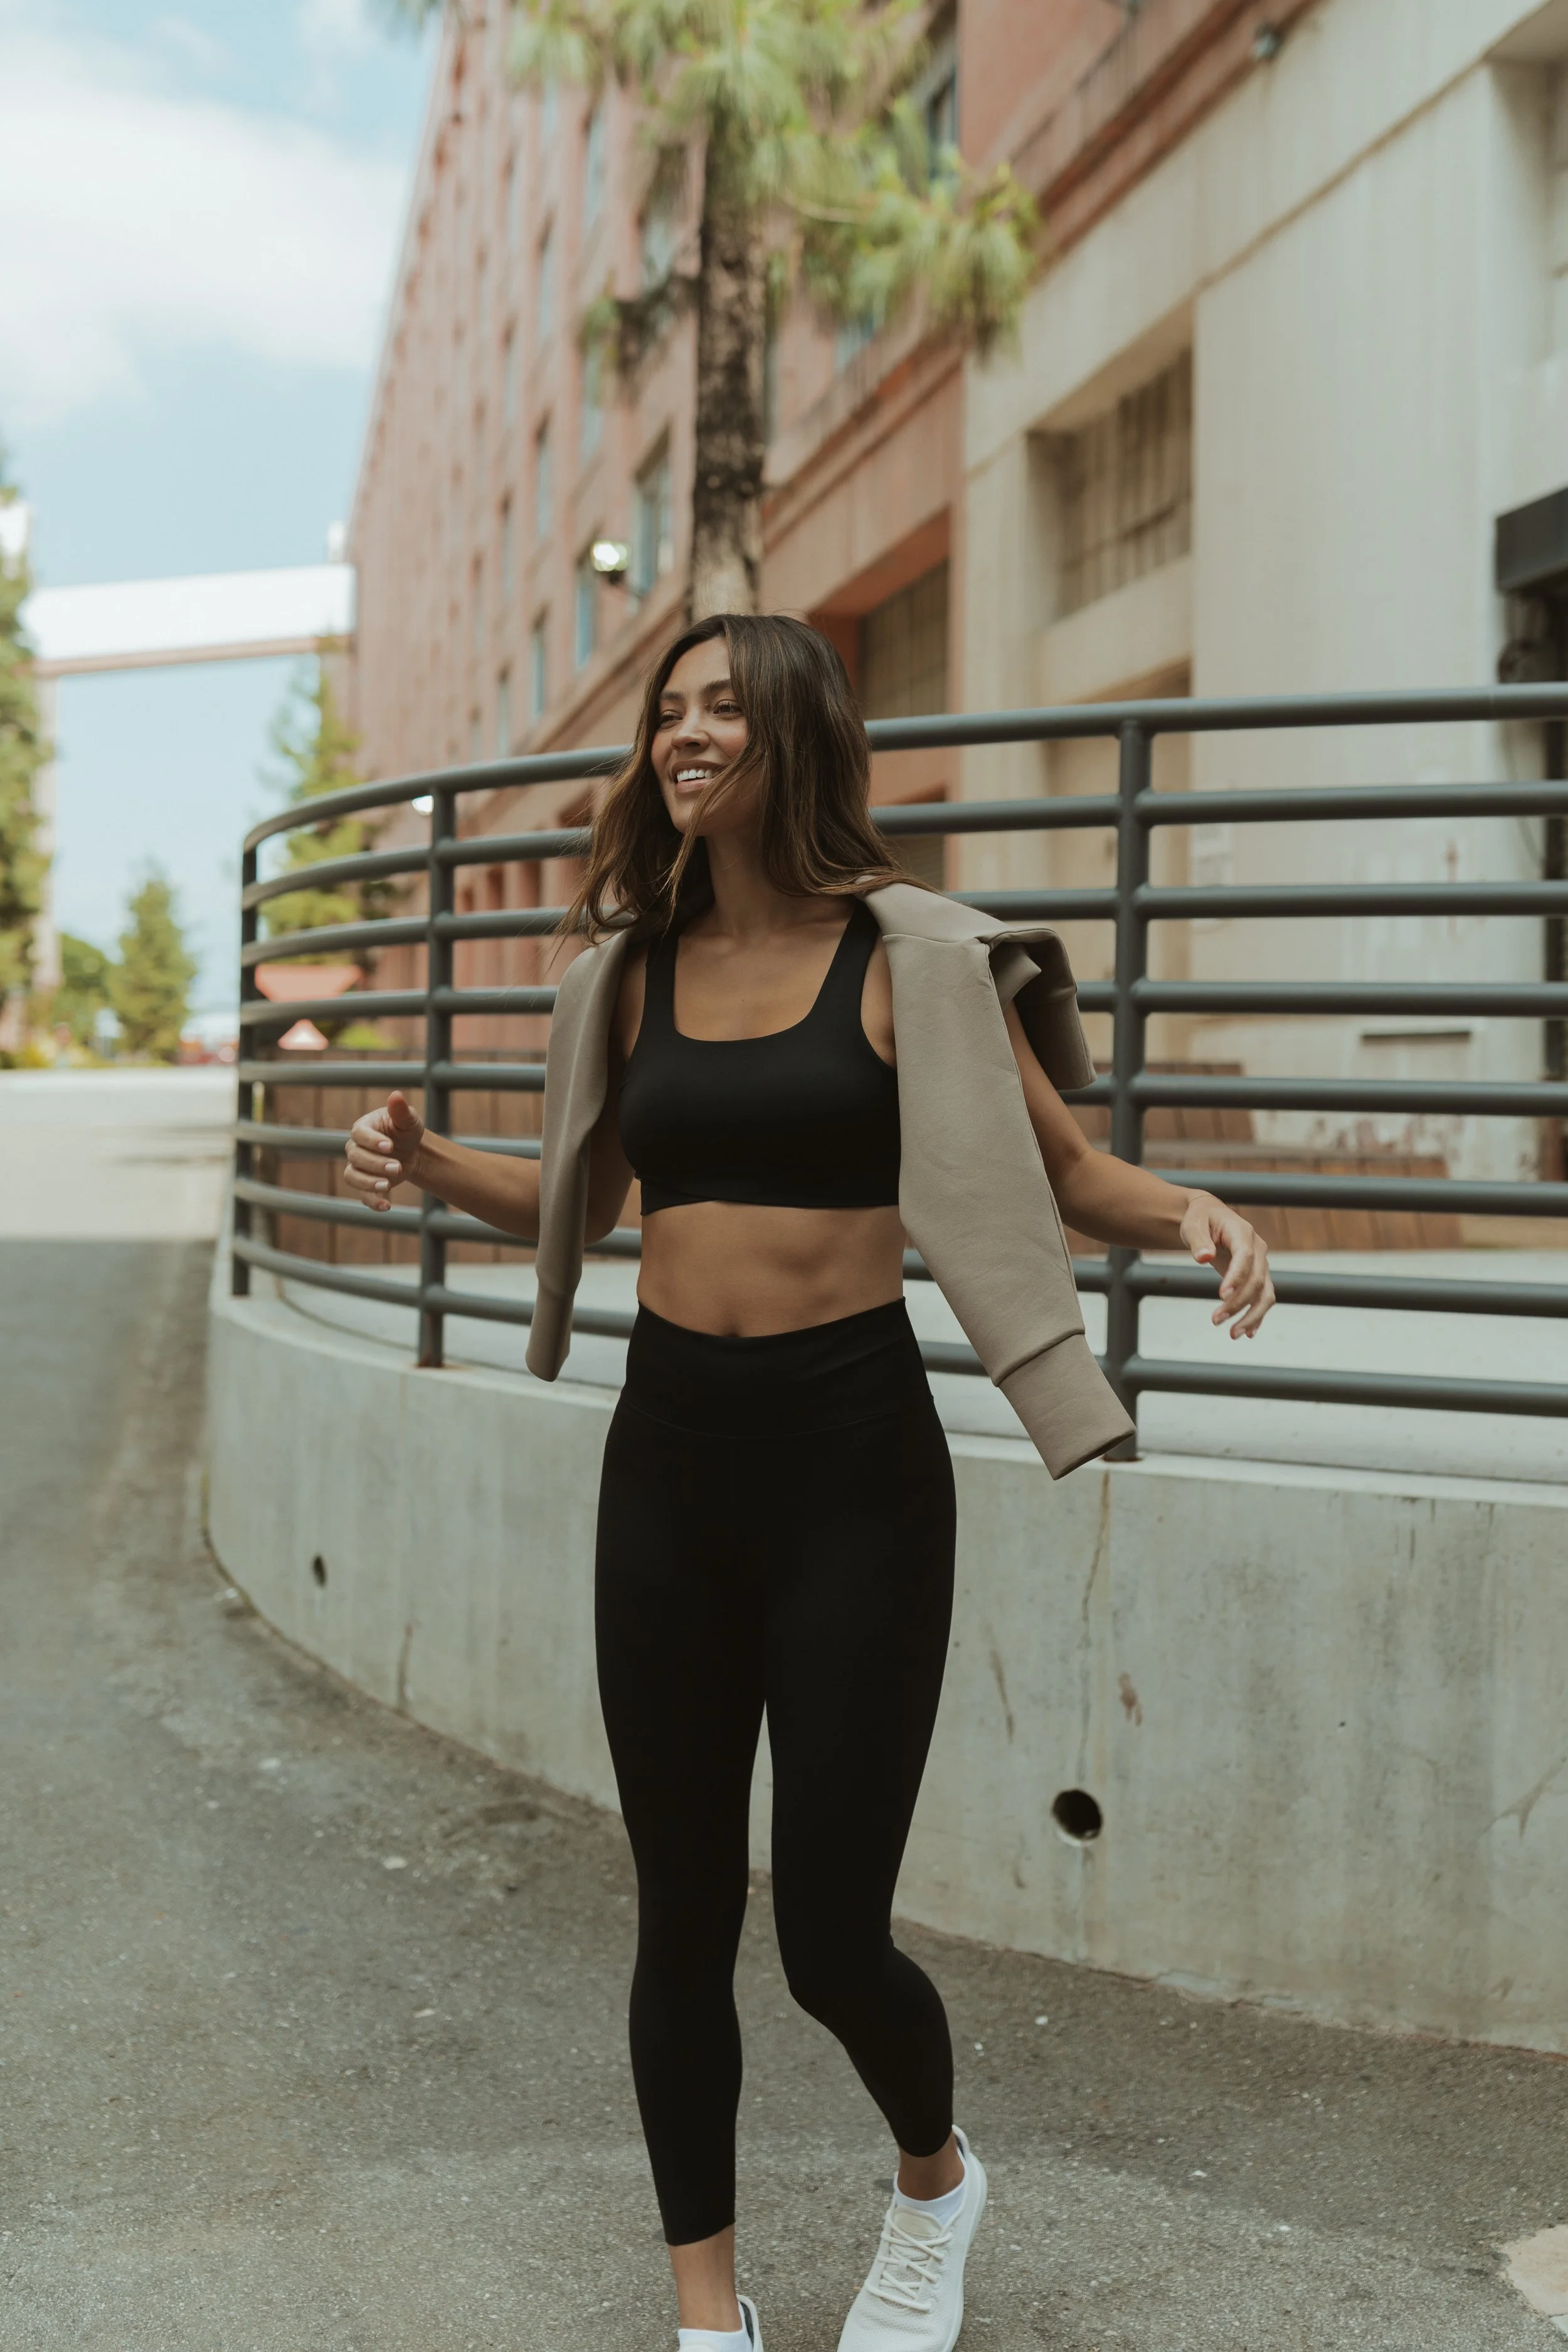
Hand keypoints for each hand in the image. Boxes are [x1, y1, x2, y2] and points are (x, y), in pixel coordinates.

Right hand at [344, 1089, 425, 1210]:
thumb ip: (401, 1111)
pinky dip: (373, 1202)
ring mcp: (358, 1167)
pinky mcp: (365, 1184)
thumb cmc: (406, 1131)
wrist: (412, 1151)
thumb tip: (396, 1095)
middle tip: (397, 1167)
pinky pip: (362, 1195)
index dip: (372, 1141)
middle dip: (376, 1164)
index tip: (390, 1146)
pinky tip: (387, 1206)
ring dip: (369, 1183)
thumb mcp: (408, 1121)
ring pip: (352, 1176)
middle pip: (356, 1157)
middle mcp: (355, 1148)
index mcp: (363, 1128)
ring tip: (387, 1186)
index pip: (359, 1134)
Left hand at [1180, 1193, 1275, 1338]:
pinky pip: (1263, 1298)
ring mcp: (1261, 1264)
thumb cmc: (1200, 1219)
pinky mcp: (1257, 1276)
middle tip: (1215, 1320)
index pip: (1245, 1257)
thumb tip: (1203, 1257)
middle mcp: (1258, 1249)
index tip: (1221, 1296)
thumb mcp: (1193, 1224)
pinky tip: (1248, 1333)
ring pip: (1265, 1293)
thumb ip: (1198, 1239)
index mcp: (1242, 1233)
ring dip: (1252, 1316)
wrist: (1211, 1216)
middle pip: (1256, 1280)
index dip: (1236, 1277)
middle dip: (1238, 1303)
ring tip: (1233, 1334)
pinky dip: (1258, 1316)